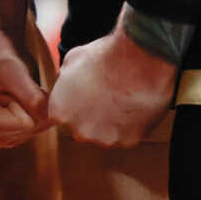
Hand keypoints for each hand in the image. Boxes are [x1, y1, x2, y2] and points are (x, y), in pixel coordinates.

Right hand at [0, 35, 50, 149]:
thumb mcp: (12, 72)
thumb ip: (31, 96)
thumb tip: (54, 115)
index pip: (25, 122)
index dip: (22, 100)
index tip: (5, 88)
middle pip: (33, 127)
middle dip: (31, 103)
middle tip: (12, 88)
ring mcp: (5, 138)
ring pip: (40, 126)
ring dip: (36, 104)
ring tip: (16, 91)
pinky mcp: (17, 134)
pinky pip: (42, 124)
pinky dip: (39, 108)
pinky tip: (22, 98)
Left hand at [48, 9, 177, 147]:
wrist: (141, 62)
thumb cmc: (105, 58)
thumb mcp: (71, 61)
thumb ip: (63, 80)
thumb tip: (64, 84)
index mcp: (60, 112)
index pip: (58, 116)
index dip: (71, 105)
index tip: (82, 97)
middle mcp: (80, 130)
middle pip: (81, 128)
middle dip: (89, 116)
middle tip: (103, 98)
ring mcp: (106, 138)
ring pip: (104, 134)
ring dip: (110, 123)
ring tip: (120, 101)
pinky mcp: (129, 141)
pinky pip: (125, 136)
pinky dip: (129, 126)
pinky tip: (133, 107)